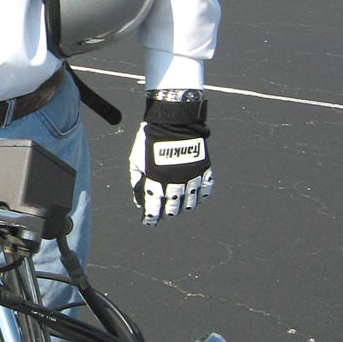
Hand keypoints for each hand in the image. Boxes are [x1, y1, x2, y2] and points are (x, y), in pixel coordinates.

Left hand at [128, 97, 212, 224]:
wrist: (171, 120)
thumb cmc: (150, 140)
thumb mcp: (137, 159)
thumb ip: (137, 180)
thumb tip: (139, 199)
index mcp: (156, 177)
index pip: (154, 204)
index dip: (151, 216)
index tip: (149, 221)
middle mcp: (175, 179)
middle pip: (173, 204)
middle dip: (168, 211)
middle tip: (166, 213)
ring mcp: (191, 174)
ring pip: (190, 200)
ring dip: (184, 206)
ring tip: (180, 207)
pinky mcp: (203, 167)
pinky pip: (205, 188)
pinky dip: (201, 196)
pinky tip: (196, 198)